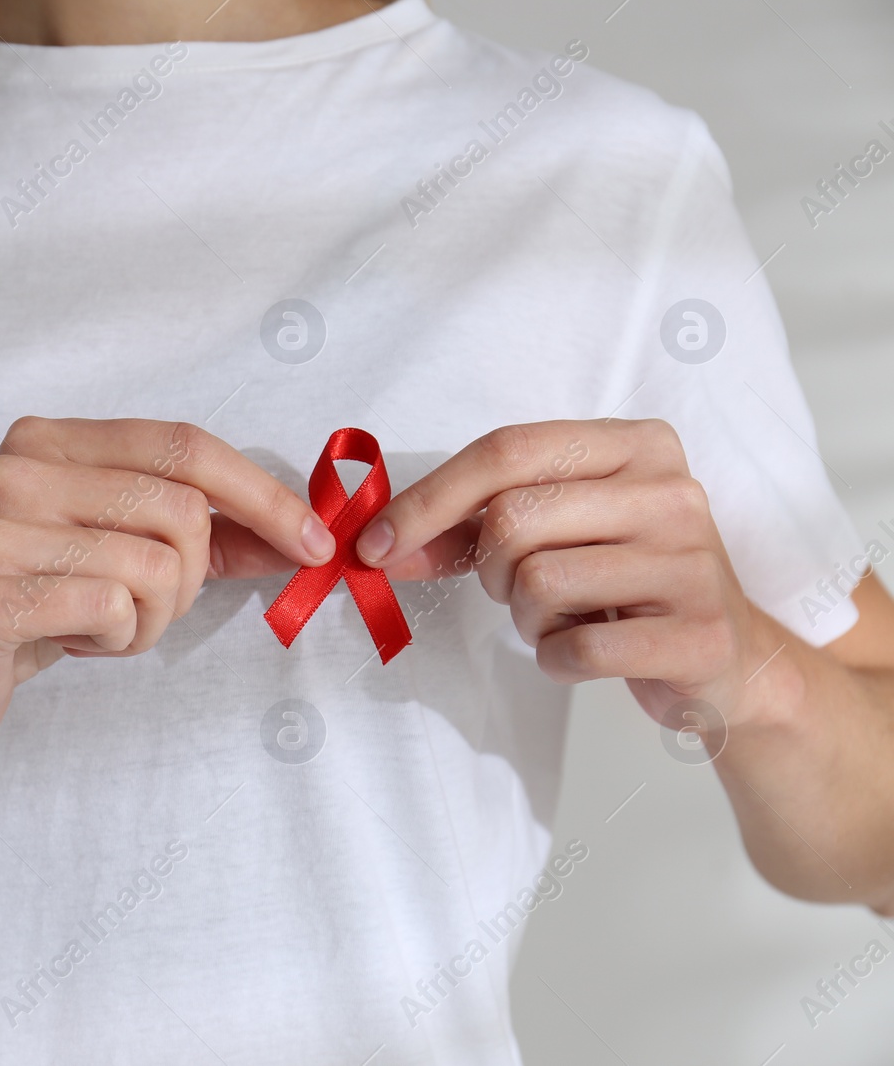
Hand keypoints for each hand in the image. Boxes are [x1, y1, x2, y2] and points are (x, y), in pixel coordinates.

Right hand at [0, 418, 336, 755]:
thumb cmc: (23, 610)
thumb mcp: (107, 552)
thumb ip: (194, 533)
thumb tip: (297, 531)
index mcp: (47, 441)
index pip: (183, 444)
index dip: (260, 492)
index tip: (312, 541)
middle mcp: (16, 469)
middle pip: (181, 510)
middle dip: (193, 578)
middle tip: (144, 608)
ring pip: (156, 567)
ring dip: (151, 620)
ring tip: (97, 628)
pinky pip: (114, 610)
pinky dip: (115, 641)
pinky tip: (69, 643)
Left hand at [355, 419, 769, 731]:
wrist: (729, 659)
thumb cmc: (622, 584)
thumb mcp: (554, 534)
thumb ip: (467, 528)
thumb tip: (375, 544)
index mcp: (634, 444)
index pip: (506, 450)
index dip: (427, 499)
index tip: (373, 543)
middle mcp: (671, 488)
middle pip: (513, 520)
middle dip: (491, 570)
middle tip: (522, 590)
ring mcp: (692, 560)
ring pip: (539, 584)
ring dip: (529, 620)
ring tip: (570, 618)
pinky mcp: (699, 633)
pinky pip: (578, 648)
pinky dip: (559, 659)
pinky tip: (591, 652)